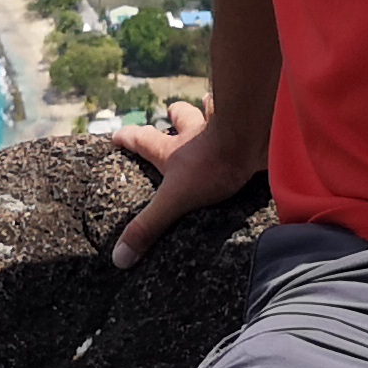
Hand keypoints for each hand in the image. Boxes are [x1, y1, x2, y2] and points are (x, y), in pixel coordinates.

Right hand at [108, 99, 260, 268]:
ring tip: (209, 109)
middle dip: (174, 115)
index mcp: (172, 150)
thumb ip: (149, 226)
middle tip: (171, 113)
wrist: (252, 140)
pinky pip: (244, 124)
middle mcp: (195, 134)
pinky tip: (250, 128)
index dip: (127, 138)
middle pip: (180, 117)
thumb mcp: (174, 199)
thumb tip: (119, 257)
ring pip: (211, 111)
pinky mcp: (248, 132)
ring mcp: (223, 129)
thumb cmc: (211, 166)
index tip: (115, 136)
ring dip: (209, 110)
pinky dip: (245, 123)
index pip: (142, 140)